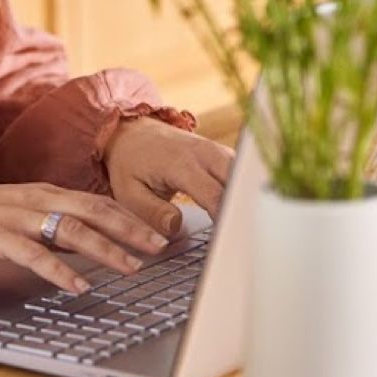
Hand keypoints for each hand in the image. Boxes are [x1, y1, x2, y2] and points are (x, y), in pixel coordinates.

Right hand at [0, 183, 170, 293]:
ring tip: (131, 267)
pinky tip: (78, 286)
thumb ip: (48, 230)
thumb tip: (85, 246)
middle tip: (161, 246)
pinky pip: (34, 254)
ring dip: (105, 249)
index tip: (159, 233)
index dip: (130, 217)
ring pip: (71, 229)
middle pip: (94, 210)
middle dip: (131, 228)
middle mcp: (33, 199)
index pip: (96, 202)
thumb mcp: (14, 220)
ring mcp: (14, 216)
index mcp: (40, 193)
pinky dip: (59, 270)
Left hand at [103, 117, 235, 235]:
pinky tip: (243, 214)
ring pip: (245, 177)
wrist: (131, 132)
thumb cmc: (129, 164)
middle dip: (244, 212)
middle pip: (239, 183)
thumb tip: (176, 227)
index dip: (225, 221)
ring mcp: (216, 150)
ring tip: (246, 230)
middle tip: (243, 241)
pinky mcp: (221, 153)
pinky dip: (244, 192)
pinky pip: (242, 173)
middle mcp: (204, 154)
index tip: (229, 244)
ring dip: (247, 202)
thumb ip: (153, 212)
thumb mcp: (129, 193)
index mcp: (181, 164)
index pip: (215, 196)